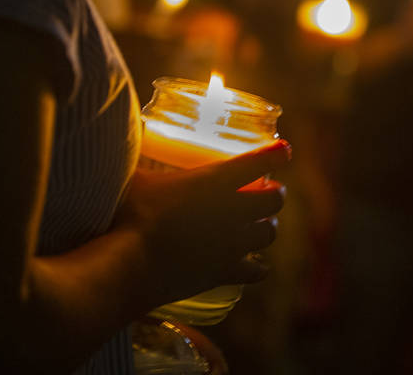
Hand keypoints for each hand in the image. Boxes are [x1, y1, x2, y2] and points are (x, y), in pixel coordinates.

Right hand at [115, 142, 290, 307]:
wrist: (129, 264)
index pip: (261, 160)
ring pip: (270, 233)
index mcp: (218, 180)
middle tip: (268, 191)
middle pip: (275, 199)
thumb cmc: (130, 214)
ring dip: (267, 226)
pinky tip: (256, 264)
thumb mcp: (138, 178)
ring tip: (260, 224)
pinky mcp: (227, 272)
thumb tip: (130, 140)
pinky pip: (257, 270)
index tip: (283, 151)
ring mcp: (234, 243)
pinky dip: (258, 266)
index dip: (276, 154)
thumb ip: (142, 160)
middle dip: (275, 193)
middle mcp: (235, 209)